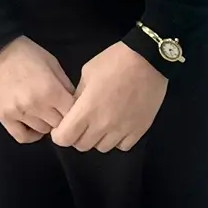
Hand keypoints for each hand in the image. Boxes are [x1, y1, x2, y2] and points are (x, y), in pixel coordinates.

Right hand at [0, 36, 73, 144]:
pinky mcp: (4, 118)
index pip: (72, 113)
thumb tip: (75, 101)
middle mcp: (35, 105)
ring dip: (47, 123)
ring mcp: (18, 113)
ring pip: (42, 131)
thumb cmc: (25, 53)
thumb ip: (65, 84)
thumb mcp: (51, 62)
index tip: (72, 106)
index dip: (75, 110)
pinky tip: (34, 126)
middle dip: (62, 117)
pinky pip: (22, 137)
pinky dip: (31, 135)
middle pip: (59, 124)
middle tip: (59, 109)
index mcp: (50, 90)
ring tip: (44, 113)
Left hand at [50, 42, 167, 154]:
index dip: (60, 135)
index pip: (65, 138)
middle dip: (77, 136)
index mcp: (87, 109)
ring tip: (101, 124)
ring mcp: (123, 129)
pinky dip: (117, 139)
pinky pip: (123, 146)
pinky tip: (118, 126)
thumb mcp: (88, 73)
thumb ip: (78, 95)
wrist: (148, 60)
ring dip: (98, 138)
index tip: (62, 127)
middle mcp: (103, 124)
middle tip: (81, 123)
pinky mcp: (139, 130)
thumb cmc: (114, 61)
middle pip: (82, 146)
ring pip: (102, 148)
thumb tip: (75, 109)